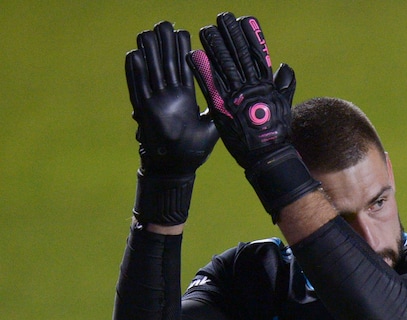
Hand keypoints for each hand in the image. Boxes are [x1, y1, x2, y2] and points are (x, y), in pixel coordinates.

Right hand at [126, 20, 217, 176]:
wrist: (176, 169)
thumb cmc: (194, 152)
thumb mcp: (212, 129)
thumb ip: (219, 112)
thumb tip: (233, 99)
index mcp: (185, 98)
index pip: (183, 68)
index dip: (181, 51)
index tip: (182, 33)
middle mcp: (169, 97)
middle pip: (165, 64)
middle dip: (164, 44)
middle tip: (164, 24)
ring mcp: (156, 102)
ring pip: (151, 71)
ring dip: (148, 52)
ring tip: (146, 33)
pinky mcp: (144, 111)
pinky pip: (138, 88)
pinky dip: (135, 73)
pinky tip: (133, 55)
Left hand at [188, 12, 319, 219]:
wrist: (267, 156)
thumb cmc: (276, 133)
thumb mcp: (284, 105)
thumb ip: (284, 85)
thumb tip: (285, 67)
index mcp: (265, 84)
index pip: (257, 54)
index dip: (249, 36)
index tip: (243, 20)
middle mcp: (250, 86)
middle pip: (239, 55)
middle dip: (230, 35)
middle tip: (222, 18)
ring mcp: (235, 96)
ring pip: (223, 65)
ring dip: (214, 47)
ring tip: (206, 31)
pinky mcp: (221, 108)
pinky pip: (209, 85)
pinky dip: (202, 70)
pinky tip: (193, 56)